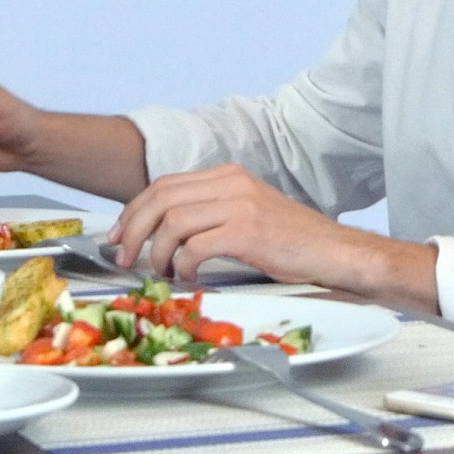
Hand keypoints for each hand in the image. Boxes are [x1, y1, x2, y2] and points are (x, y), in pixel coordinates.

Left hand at [107, 164, 436, 307]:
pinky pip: (195, 247)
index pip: (164, 185)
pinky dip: (182, 265)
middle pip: (160, 198)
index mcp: (227, 175)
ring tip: (158, 273)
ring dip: (155, 252)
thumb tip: (165, 235)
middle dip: (132, 230)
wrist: (335, 252)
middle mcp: (231, 183)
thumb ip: (211, 214)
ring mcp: (239, 204)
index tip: (118, 235)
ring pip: (172, 221)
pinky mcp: (247, 231)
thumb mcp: (247, 213)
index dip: (133, 210)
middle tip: (123, 258)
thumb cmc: (293, 241)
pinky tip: (188, 278)